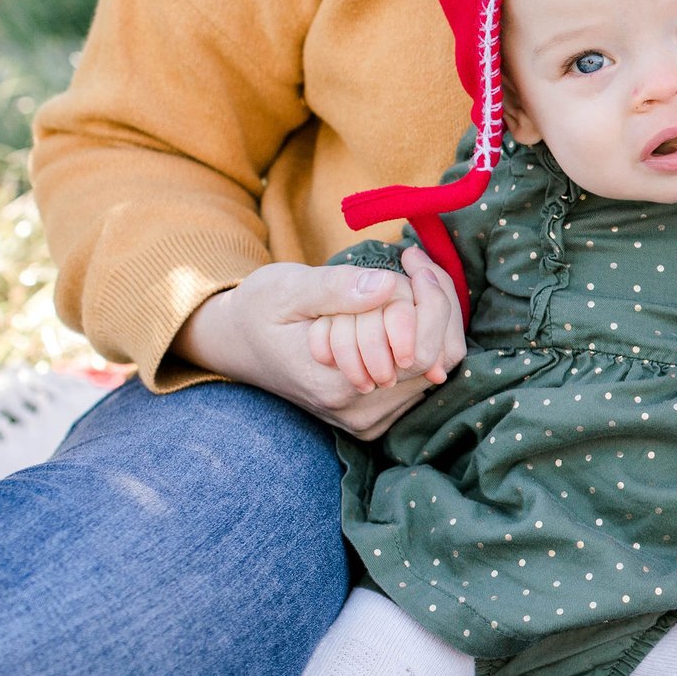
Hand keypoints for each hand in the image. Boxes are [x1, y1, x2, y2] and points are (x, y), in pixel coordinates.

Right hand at [172, 247, 465, 439]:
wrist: (239, 344)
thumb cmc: (260, 310)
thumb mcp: (286, 289)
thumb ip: (335, 289)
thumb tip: (386, 286)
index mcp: (335, 386)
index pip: (419, 352)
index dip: (429, 300)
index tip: (409, 259)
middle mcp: (360, 412)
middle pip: (436, 359)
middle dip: (434, 302)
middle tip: (413, 263)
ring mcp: (372, 417)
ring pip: (437, 364)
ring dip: (432, 315)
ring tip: (410, 274)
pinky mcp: (379, 410)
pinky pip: (424, 372)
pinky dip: (424, 332)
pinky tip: (406, 300)